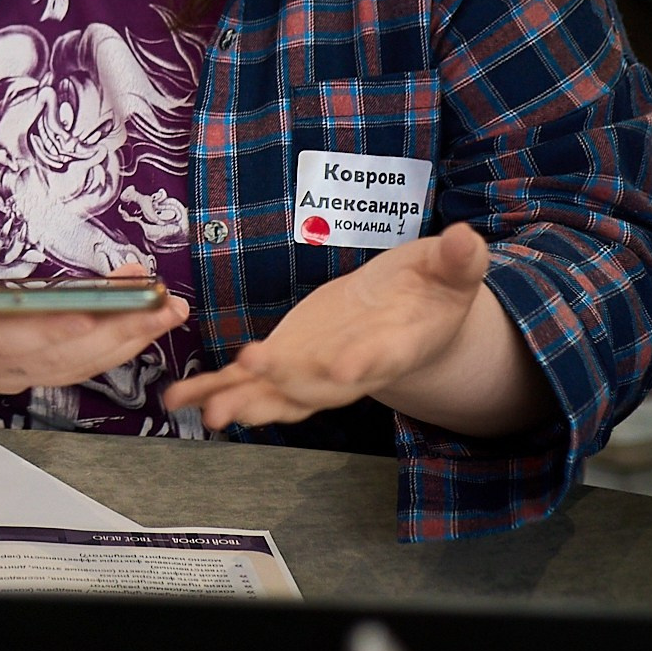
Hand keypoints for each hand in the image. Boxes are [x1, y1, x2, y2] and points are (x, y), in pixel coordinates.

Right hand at [0, 184, 186, 393]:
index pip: (0, 333)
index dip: (46, 328)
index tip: (91, 314)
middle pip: (53, 353)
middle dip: (112, 330)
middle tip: (161, 303)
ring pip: (69, 364)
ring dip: (123, 340)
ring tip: (168, 310)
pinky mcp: (15, 372)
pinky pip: (69, 366)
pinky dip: (108, 348)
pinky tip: (141, 326)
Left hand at [164, 223, 490, 428]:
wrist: (411, 318)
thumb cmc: (432, 291)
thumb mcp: (452, 271)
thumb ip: (459, 261)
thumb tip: (469, 240)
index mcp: (396, 343)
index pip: (381, 355)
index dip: (364, 362)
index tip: (345, 368)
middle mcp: (351, 367)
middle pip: (320, 385)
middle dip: (286, 386)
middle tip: (252, 379)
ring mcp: (314, 370)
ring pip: (279, 394)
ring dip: (243, 401)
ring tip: (209, 410)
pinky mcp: (286, 362)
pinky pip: (248, 381)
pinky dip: (215, 388)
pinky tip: (182, 396)